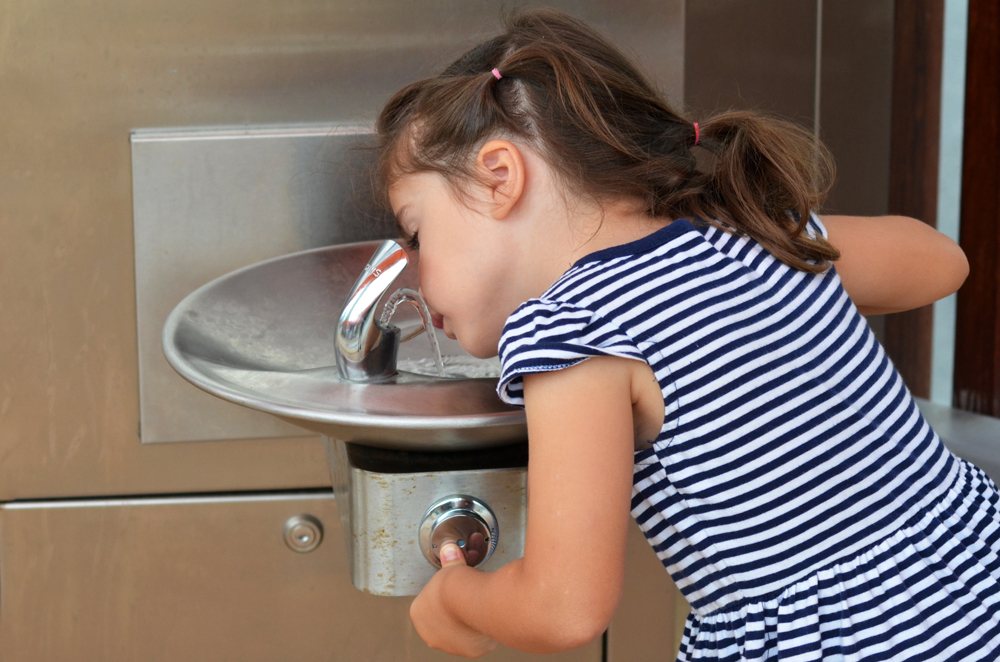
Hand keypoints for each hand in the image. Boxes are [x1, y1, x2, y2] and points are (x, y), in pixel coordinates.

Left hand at [410, 543, 497, 657]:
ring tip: (478, 605)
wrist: (471, 600)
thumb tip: (449, 549)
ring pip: (460, 632)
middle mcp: (430, 634)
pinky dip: (483, 629)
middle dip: (456, 610)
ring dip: (468, 621)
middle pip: (444, 620)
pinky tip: (486, 616)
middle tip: (468, 597)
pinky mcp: (471, 650)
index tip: (455, 588)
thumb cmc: (455, 585)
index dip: (443, 594)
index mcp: (418, 614)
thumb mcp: (449, 566)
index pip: (429, 603)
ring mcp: (450, 645)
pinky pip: (477, 639)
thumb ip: (450, 560)